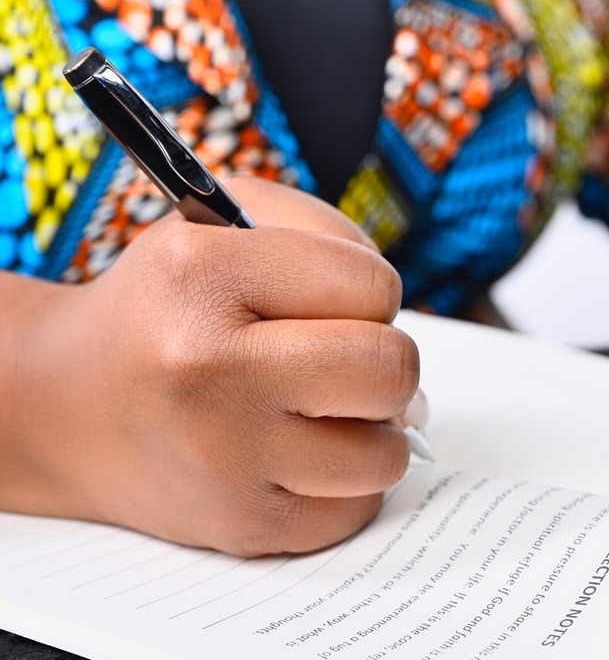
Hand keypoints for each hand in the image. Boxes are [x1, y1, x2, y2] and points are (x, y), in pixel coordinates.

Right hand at [12, 177, 424, 555]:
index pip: (373, 284)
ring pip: (387, 453)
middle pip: (392, 369)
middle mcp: (208, 369)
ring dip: (372, 429)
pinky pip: (356, 510)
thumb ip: (327, 235)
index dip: (367, 292)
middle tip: (342, 360)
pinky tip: (300, 455)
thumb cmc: (167, 309)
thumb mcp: (222, 226)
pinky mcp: (240, 525)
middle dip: (383, 360)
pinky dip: (344, 483)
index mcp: (201, 277)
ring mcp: (225, 458)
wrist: (65, 405)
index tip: (330, 303)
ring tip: (324, 411)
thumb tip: (400, 319)